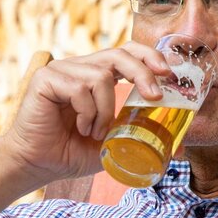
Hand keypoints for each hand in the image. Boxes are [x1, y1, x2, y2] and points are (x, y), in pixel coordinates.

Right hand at [2, 44, 171, 183]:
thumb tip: (179, 148)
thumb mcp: (114, 144)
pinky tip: (80, 128)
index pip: (126, 52)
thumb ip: (138, 137)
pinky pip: (79, 87)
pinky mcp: (46, 78)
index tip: (168, 73)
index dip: (148, 56)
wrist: (38, 165)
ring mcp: (61, 70)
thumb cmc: (71, 153)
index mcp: (96, 76)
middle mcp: (79, 68)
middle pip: (118, 54)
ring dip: (105, 110)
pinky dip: (86, 112)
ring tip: (95, 132)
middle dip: (143, 72)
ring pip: (99, 77)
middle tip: (155, 96)